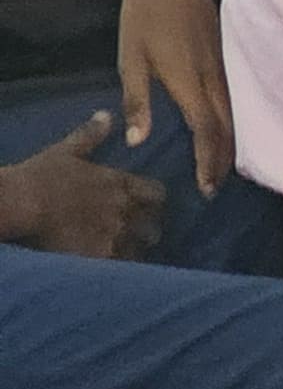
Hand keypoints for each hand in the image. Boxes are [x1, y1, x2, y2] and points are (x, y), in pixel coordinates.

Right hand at [0, 116, 165, 260]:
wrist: (20, 204)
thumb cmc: (39, 176)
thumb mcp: (65, 151)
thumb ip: (90, 135)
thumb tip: (106, 115)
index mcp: (120, 183)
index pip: (157, 194)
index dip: (154, 203)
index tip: (148, 208)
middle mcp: (125, 209)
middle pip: (154, 226)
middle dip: (148, 231)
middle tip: (137, 237)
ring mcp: (115, 234)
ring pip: (142, 249)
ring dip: (136, 252)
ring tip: (126, 257)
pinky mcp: (101, 256)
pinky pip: (123, 268)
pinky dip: (121, 270)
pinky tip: (113, 273)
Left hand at [112, 0, 230, 194]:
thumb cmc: (142, 17)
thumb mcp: (129, 59)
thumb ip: (137, 100)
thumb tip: (137, 141)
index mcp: (188, 78)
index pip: (206, 129)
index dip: (207, 160)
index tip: (205, 187)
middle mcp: (214, 75)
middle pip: (227, 126)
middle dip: (222, 160)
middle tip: (214, 188)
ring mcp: (225, 65)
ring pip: (236, 113)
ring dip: (231, 143)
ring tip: (224, 167)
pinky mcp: (228, 57)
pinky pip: (236, 97)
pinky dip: (234, 121)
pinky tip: (229, 131)